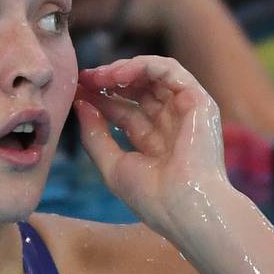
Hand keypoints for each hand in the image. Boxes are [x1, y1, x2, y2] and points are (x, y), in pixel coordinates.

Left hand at [74, 55, 234, 240]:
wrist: (183, 207)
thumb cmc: (151, 197)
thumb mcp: (112, 165)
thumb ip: (95, 135)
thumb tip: (80, 104)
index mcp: (152, 141)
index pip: (123, 109)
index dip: (98, 97)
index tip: (75, 91)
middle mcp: (170, 123)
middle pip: (136, 89)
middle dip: (107, 80)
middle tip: (83, 78)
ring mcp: (185, 110)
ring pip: (153, 74)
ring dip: (123, 69)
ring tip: (99, 76)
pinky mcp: (198, 100)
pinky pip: (170, 70)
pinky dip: (143, 66)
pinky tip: (119, 76)